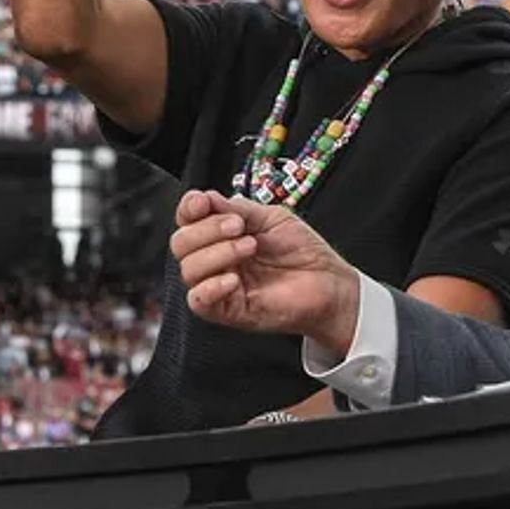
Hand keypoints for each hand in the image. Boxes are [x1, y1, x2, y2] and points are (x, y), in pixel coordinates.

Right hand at [170, 190, 359, 353]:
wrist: (329, 282)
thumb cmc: (303, 251)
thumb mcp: (270, 217)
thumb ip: (235, 208)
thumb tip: (204, 198)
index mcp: (219, 234)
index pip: (186, 220)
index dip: (188, 208)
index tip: (203, 202)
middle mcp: (214, 259)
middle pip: (180, 243)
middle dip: (207, 230)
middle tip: (240, 227)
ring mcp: (218, 285)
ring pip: (188, 269)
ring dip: (217, 254)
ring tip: (250, 248)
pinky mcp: (228, 310)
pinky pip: (198, 301)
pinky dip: (211, 286)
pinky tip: (235, 279)